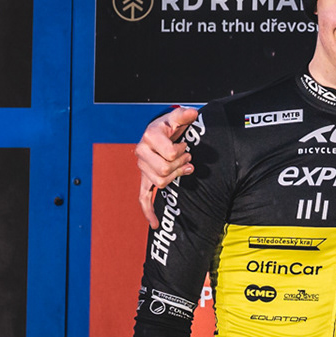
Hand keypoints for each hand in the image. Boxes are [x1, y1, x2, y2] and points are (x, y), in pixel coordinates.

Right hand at [137, 106, 200, 229]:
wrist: (160, 132)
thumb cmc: (170, 126)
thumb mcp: (177, 117)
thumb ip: (184, 114)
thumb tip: (193, 113)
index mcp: (149, 137)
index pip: (170, 154)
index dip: (181, 152)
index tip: (185, 147)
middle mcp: (142, 152)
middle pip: (164, 171)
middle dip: (180, 165)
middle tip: (187, 158)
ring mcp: (142, 167)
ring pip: (160, 183)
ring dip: (175, 177)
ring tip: (183, 168)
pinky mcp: (144, 179)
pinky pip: (143, 197)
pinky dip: (148, 211)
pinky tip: (155, 223)